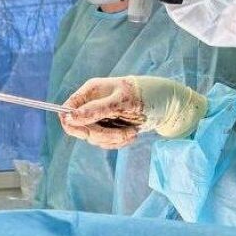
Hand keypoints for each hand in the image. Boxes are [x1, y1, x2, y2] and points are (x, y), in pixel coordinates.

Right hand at [59, 76, 206, 148]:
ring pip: (94, 138)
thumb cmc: (146, 95)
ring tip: (132, 132)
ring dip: (114, 139)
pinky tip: (133, 135)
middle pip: (80, 128)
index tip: (87, 132)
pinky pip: (105, 143)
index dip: (73, 123)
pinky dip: (119, 142)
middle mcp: (92, 104)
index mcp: (91, 91)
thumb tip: (70, 117)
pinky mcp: (110, 129)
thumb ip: (96, 109)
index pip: (68, 109)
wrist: (168, 106)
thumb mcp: (122, 101)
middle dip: (101, 134)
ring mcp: (101, 118)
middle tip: (121, 133)